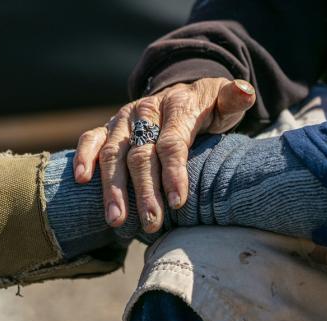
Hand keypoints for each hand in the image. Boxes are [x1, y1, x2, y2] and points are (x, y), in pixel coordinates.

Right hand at [74, 77, 255, 232]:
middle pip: (140, 153)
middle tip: (150, 223)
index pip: (172, 142)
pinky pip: (91, 138)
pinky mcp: (108, 127)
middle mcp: (145, 110)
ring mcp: (123, 119)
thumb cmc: (206, 109)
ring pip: (113, 152)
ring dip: (112, 187)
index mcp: (176, 106)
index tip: (177, 203)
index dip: (173, 173)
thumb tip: (245, 92)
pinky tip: (81, 180)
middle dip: (144, 191)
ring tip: (116, 220)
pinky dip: (83, 156)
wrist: (179, 94)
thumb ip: (234, 99)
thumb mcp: (225, 103)